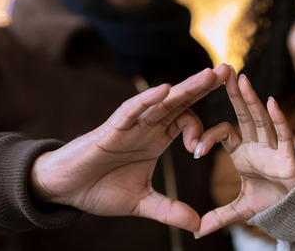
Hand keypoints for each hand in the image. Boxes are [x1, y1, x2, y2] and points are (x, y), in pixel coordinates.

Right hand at [30, 64, 230, 232]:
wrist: (66, 190)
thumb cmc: (99, 188)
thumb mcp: (142, 202)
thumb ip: (170, 210)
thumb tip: (198, 225)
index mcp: (156, 138)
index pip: (186, 122)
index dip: (200, 130)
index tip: (200, 150)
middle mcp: (147, 126)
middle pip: (180, 101)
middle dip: (204, 86)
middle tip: (229, 70)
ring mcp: (130, 125)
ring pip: (162, 101)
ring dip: (186, 87)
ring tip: (209, 75)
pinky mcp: (112, 129)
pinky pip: (132, 111)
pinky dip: (148, 100)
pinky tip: (165, 90)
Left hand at [194, 68, 294, 237]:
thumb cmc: (271, 200)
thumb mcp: (240, 208)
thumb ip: (219, 216)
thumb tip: (196, 231)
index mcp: (242, 150)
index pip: (224, 133)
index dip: (208, 137)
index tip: (195, 150)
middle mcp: (257, 143)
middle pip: (243, 114)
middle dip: (234, 93)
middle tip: (222, 70)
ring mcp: (273, 147)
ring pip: (260, 119)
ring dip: (251, 99)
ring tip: (241, 79)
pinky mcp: (288, 155)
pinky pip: (283, 134)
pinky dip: (278, 119)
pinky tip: (271, 102)